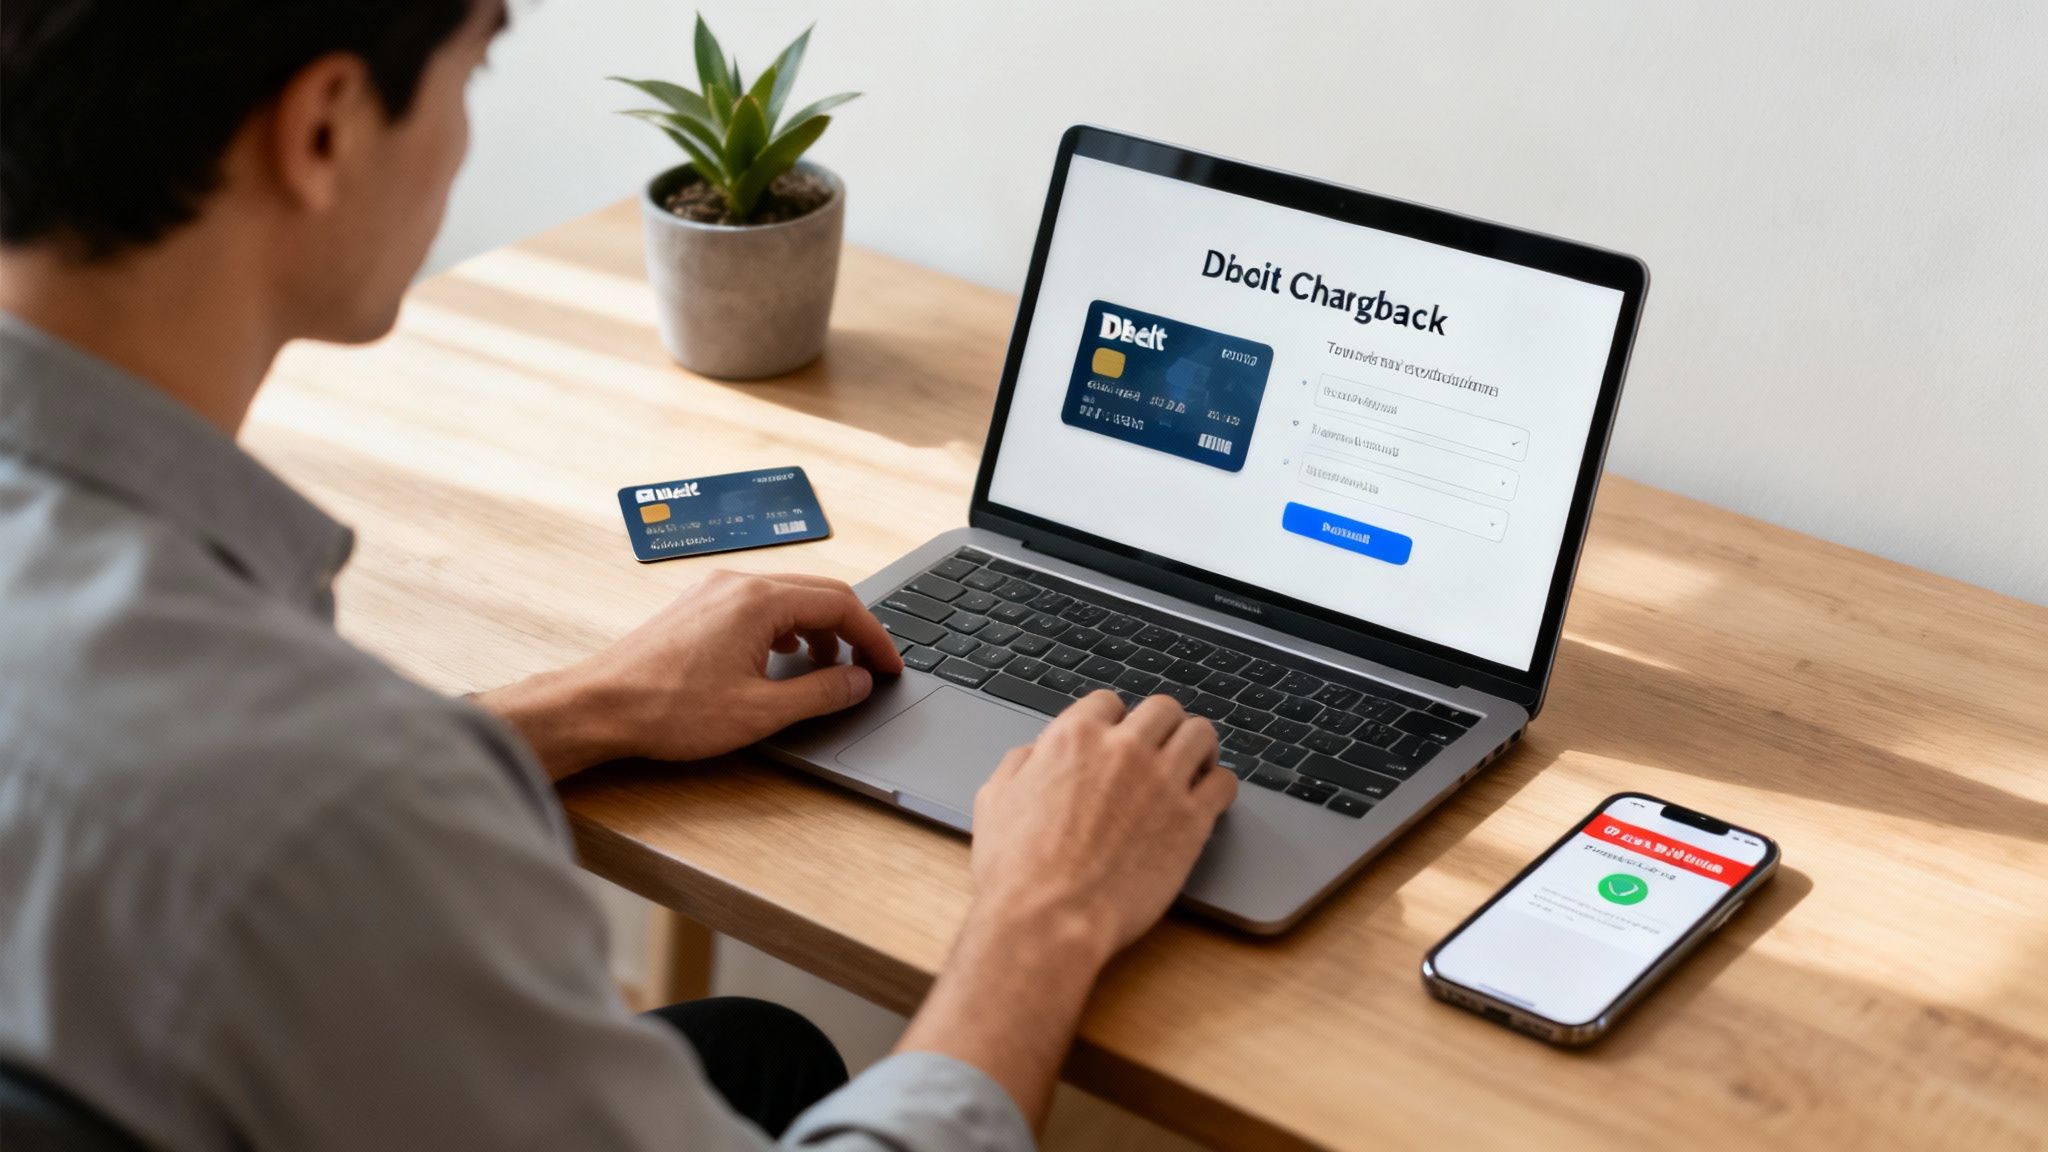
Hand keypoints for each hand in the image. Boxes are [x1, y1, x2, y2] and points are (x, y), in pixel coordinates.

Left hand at [478, 571, 902, 779]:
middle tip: (870, 667)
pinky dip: (785, 628)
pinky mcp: (697, 607)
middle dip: (851, 630)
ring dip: (817, 630)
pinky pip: (758, 606)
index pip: (841, 603)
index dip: (875, 637)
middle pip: (818, 592)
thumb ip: (820, 693)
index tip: (890, 667)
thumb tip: (858, 681)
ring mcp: (714, 591)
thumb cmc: (668, 710)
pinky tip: (781, 661)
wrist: (598, 706)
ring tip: (827, 670)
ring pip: (788, 598)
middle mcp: (738, 584)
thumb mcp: (760, 712)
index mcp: (760, 601)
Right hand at [969, 690, 1236, 962]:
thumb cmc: (1016, 869)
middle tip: (1160, 749)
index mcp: (1074, 737)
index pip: (1109, 702)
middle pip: (1163, 709)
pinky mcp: (1192, 820)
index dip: (1114, 721)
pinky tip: (1207, 800)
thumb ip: (1021, 764)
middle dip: (1161, 727)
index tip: (1118, 739)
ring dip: (1197, 747)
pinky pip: (1225, 782)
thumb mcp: (995, 800)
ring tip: (1192, 767)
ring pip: (1201, 734)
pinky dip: (1217, 785)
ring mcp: (1163, 781)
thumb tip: (1035, 754)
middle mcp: (1123, 749)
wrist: (1048, 918)